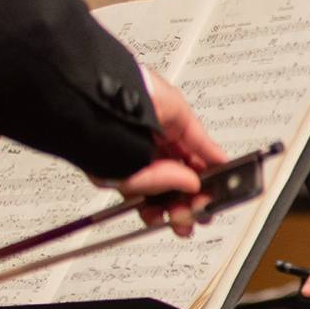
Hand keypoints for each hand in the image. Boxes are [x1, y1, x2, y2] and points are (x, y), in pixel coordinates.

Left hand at [117, 70, 226, 237]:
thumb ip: (199, 142)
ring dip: (172, 209)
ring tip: (182, 219)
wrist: (91, 94)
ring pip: (157, 194)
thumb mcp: (177, 110)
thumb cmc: (132, 88)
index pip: (193, 161)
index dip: (207, 179)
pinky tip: (161, 211)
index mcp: (166, 131)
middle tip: (201, 212)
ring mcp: (130, 162)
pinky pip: (135, 196)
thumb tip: (218, 163)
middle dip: (191, 200)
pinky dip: (149, 207)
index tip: (217, 194)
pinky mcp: (111, 174)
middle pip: (176, 181)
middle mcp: (148, 147)